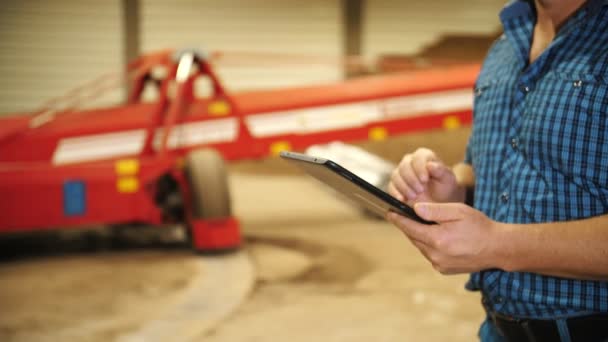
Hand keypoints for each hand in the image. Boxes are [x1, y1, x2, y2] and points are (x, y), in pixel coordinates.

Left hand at [387, 202, 504, 274]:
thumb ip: (435, 210)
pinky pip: (430, 255)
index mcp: (439, 239)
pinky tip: (436, 237)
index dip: (398, 220)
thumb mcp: (458, 211)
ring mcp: (440, 264)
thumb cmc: (479, 226)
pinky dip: (429, 246)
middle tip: (402, 215)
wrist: (497, 248)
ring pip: (422, 247)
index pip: (410, 228)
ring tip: (420, 225)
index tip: (389, 212)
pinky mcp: (444, 270)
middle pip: (414, 238)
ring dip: (420, 236)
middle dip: (409, 227)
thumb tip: (415, 209)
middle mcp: (437, 255)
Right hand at [388, 148, 463, 203]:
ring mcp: (401, 173)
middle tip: (420, 191)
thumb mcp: (447, 180)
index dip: (420, 167)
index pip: (418, 157)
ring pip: (396, 176)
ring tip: (413, 197)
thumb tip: (430, 165)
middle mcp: (410, 162)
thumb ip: (441, 171)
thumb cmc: (444, 188)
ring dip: (404, 187)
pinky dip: (395, 193)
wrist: (438, 202)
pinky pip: (391, 187)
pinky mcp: (394, 185)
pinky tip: (402, 199)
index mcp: (424, 156)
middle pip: (405, 166)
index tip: (425, 179)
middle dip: (411, 179)